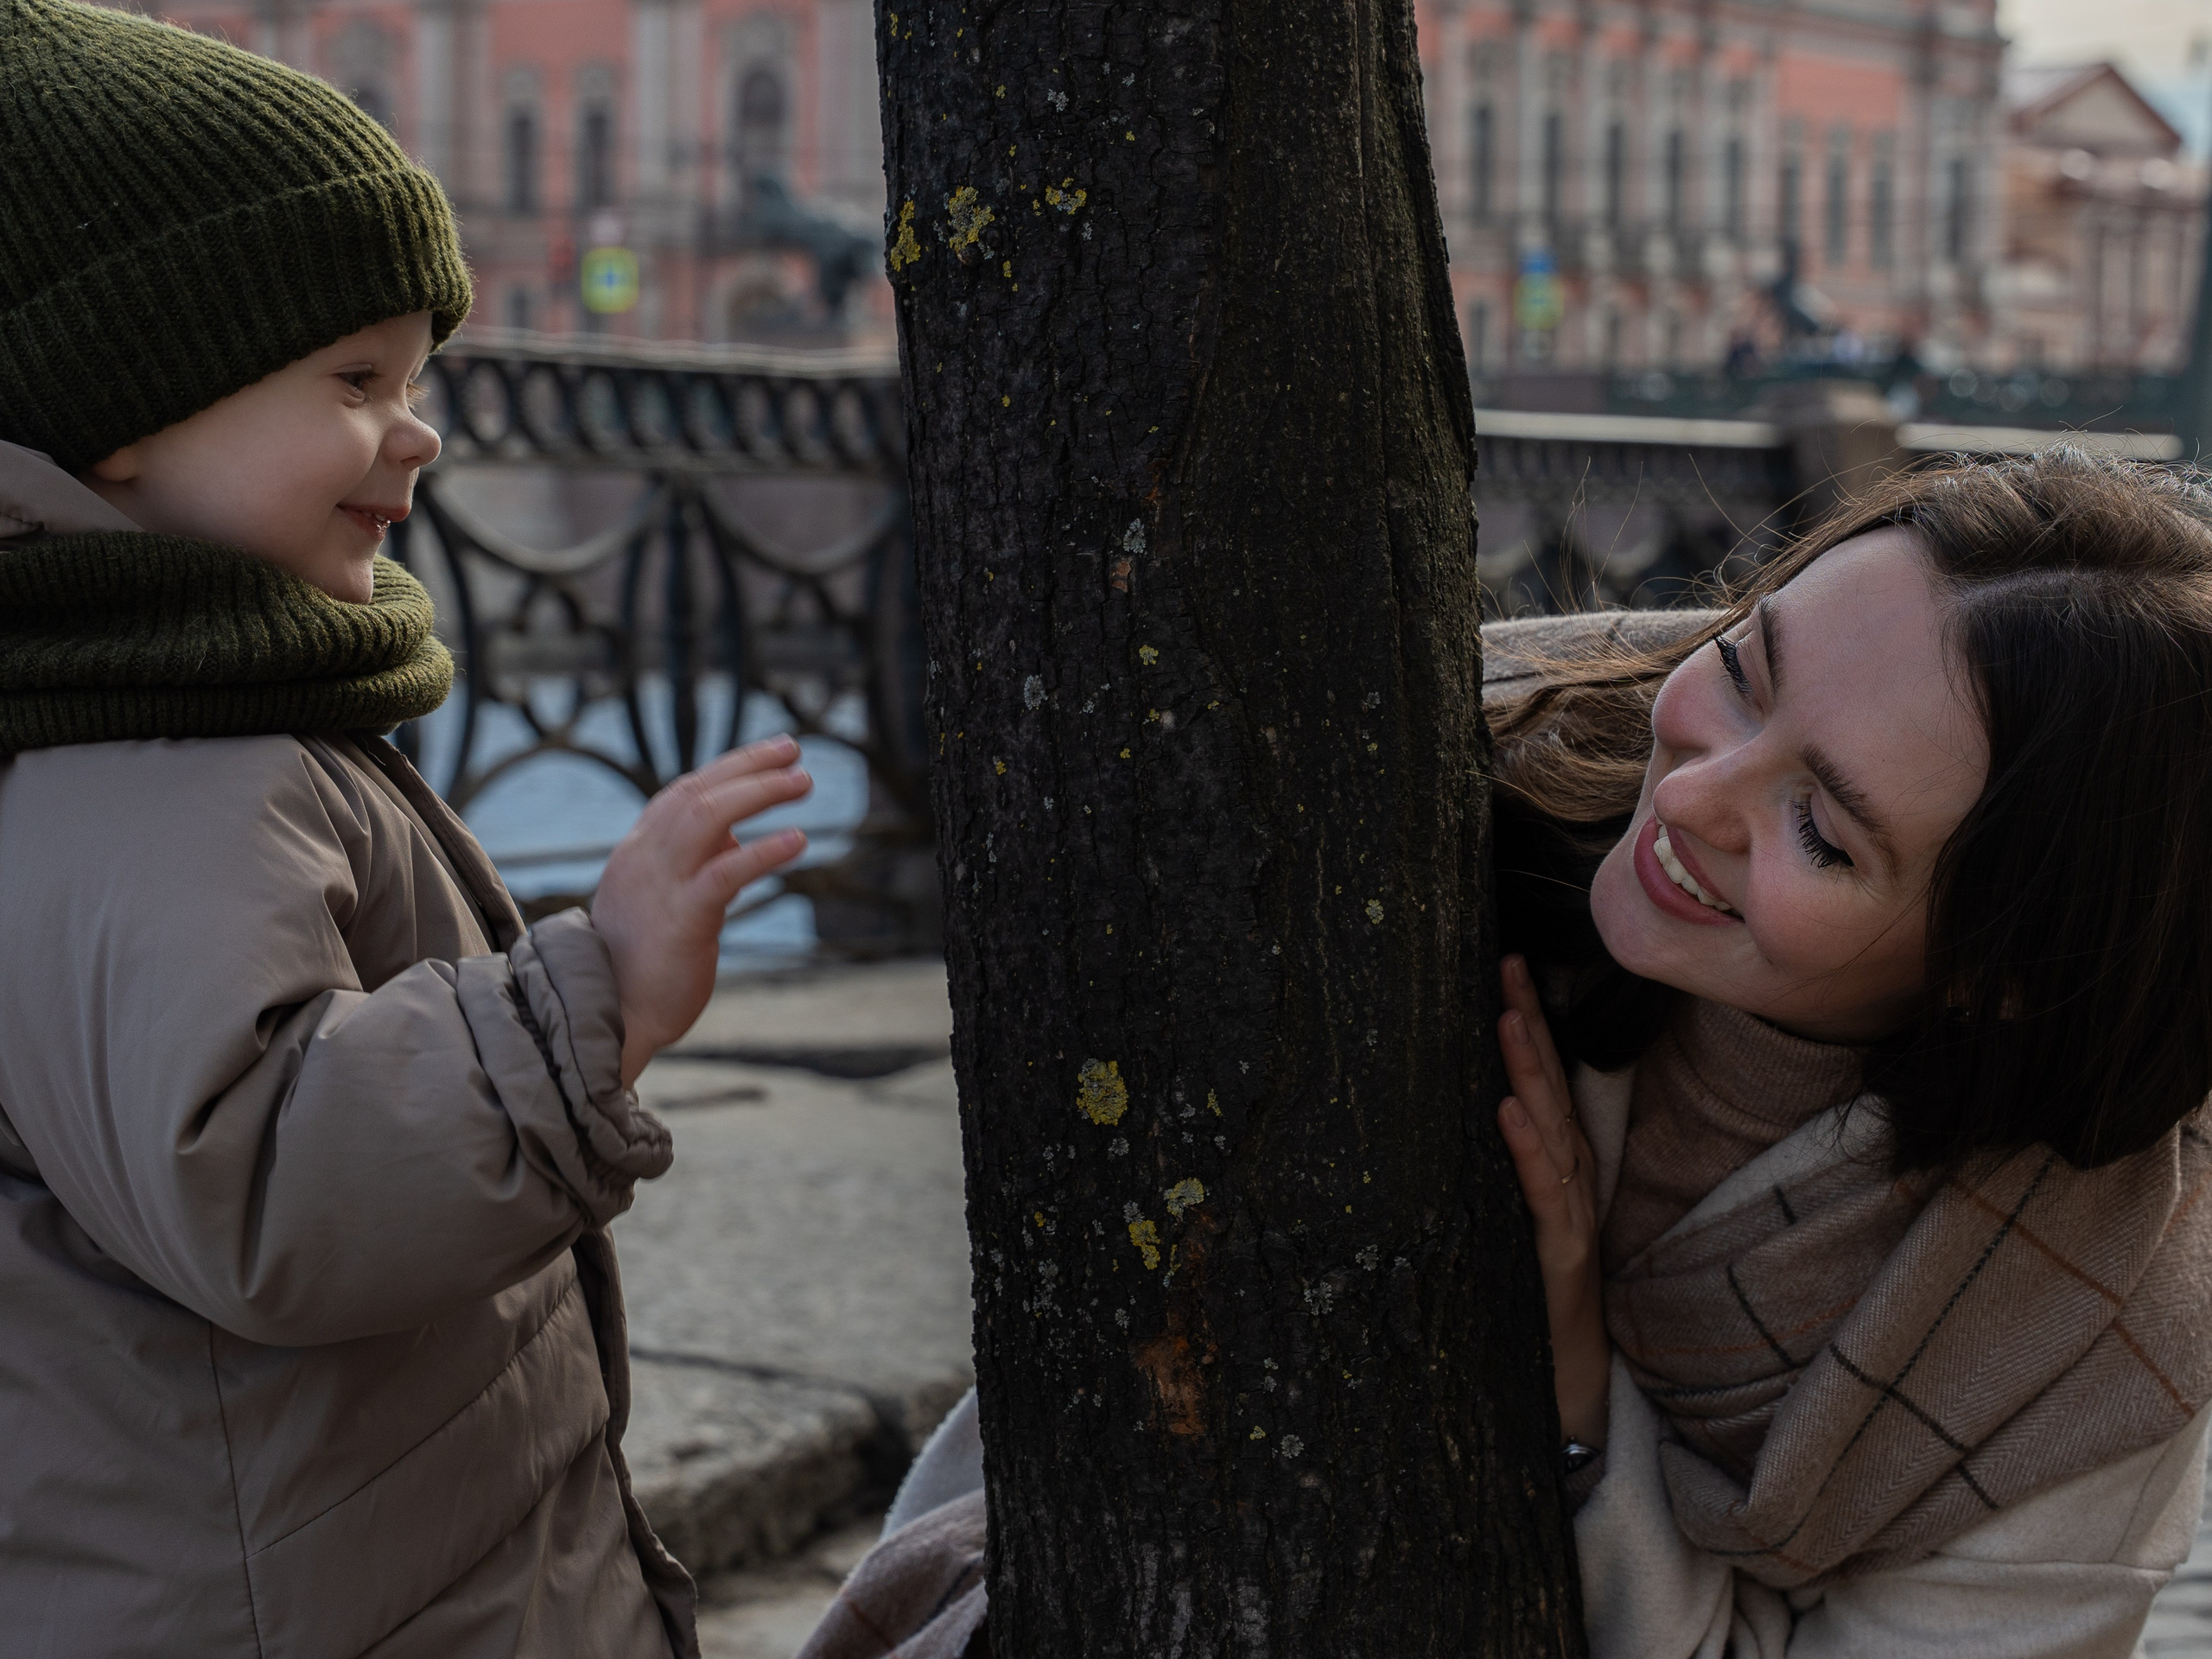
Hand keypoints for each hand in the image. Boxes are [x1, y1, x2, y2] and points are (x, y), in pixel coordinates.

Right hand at [592, 735, 812, 1087]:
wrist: (611, 1024)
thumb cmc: (641, 969)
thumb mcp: (664, 904)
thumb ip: (694, 866)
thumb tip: (736, 836)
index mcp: (637, 855)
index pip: (682, 794)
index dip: (728, 768)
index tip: (771, 753)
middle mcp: (643, 861)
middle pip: (697, 794)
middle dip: (748, 767)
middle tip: (795, 751)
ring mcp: (660, 888)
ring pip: (708, 818)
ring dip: (759, 793)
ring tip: (804, 781)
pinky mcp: (683, 921)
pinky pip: (725, 873)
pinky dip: (764, 851)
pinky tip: (799, 839)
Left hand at [1495, 954, 1610, 1447]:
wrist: (1567, 1382)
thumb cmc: (1528, 1295)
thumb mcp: (1502, 1217)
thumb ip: (1491, 1167)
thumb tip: (1446, 1108)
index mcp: (1553, 1165)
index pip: (1539, 1079)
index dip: (1526, 1021)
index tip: (1502, 965)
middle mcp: (1569, 1179)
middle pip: (1550, 1089)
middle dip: (1529, 1024)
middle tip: (1506, 964)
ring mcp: (1569, 1216)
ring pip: (1552, 1131)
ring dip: (1529, 1073)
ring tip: (1506, 1018)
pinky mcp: (1561, 1257)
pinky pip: (1544, 1197)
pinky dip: (1527, 1152)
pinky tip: (1507, 1113)